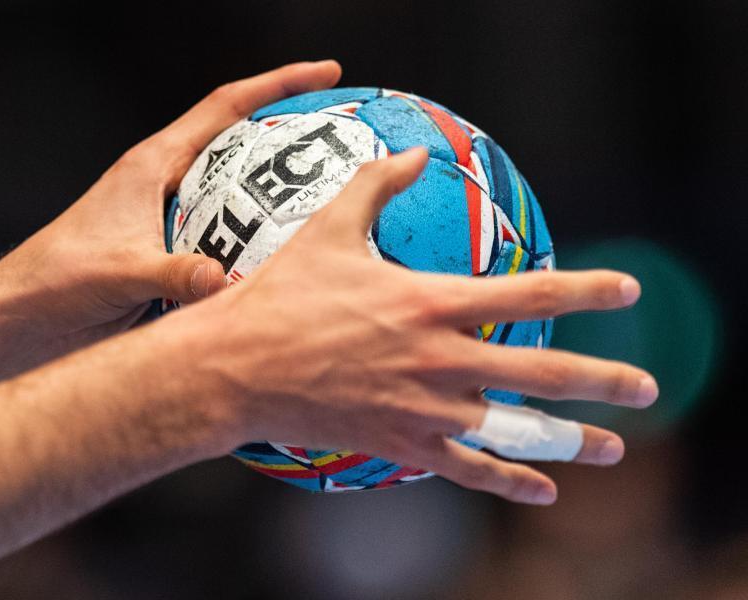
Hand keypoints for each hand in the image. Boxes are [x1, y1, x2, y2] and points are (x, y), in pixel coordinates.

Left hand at [0, 61, 341, 389]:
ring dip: (282, 188)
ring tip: (330, 195)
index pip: (226, 108)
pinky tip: (289, 253)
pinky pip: (236, 233)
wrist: (27, 313)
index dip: (278, 85)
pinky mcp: (178, 248)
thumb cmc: (56, 280)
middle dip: (292, 129)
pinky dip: (264, 234)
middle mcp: (169, 183)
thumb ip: (171, 272)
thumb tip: (220, 279)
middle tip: (343, 133)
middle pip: (243, 141)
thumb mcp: (117, 272)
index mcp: (154, 166)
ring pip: (243, 190)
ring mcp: (176, 215)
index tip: (325, 74)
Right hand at [158, 147, 658, 504]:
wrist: (236, 367)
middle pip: (544, 372)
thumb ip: (378, 184)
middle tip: (650, 385)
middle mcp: (440, 359)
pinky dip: (509, 482)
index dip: (585, 290)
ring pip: (517, 431)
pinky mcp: (402, 443)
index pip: (529, 295)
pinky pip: (468, 470)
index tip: (628, 290)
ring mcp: (424, 408)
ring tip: (616, 449)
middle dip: (605, 380)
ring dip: (573, 441)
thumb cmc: (280, 294)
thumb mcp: (328, 227)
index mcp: (430, 302)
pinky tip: (541, 490)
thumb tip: (414, 151)